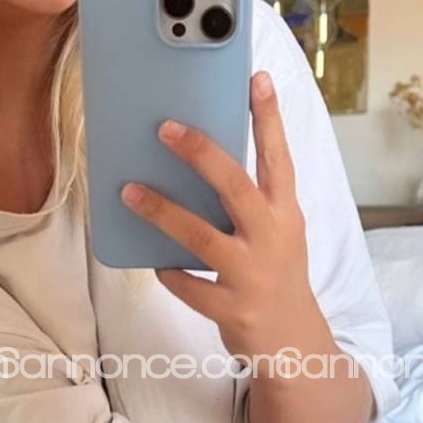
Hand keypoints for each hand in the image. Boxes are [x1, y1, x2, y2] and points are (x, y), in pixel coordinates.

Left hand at [120, 69, 312, 359]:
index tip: (257, 79)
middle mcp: (272, 238)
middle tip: (165, 128)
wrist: (294, 343)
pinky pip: (188, 285)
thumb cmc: (275, 273)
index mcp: (284, 212)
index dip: (269, 118)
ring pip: (200, 236)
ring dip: (162, 211)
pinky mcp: (232, 308)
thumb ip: (250, 200)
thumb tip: (200, 159)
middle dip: (200, 154)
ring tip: (128, 191)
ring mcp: (252, 274)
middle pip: (235, 187)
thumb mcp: (276, 231)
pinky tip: (154, 261)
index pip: (278, 157)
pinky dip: (169, 271)